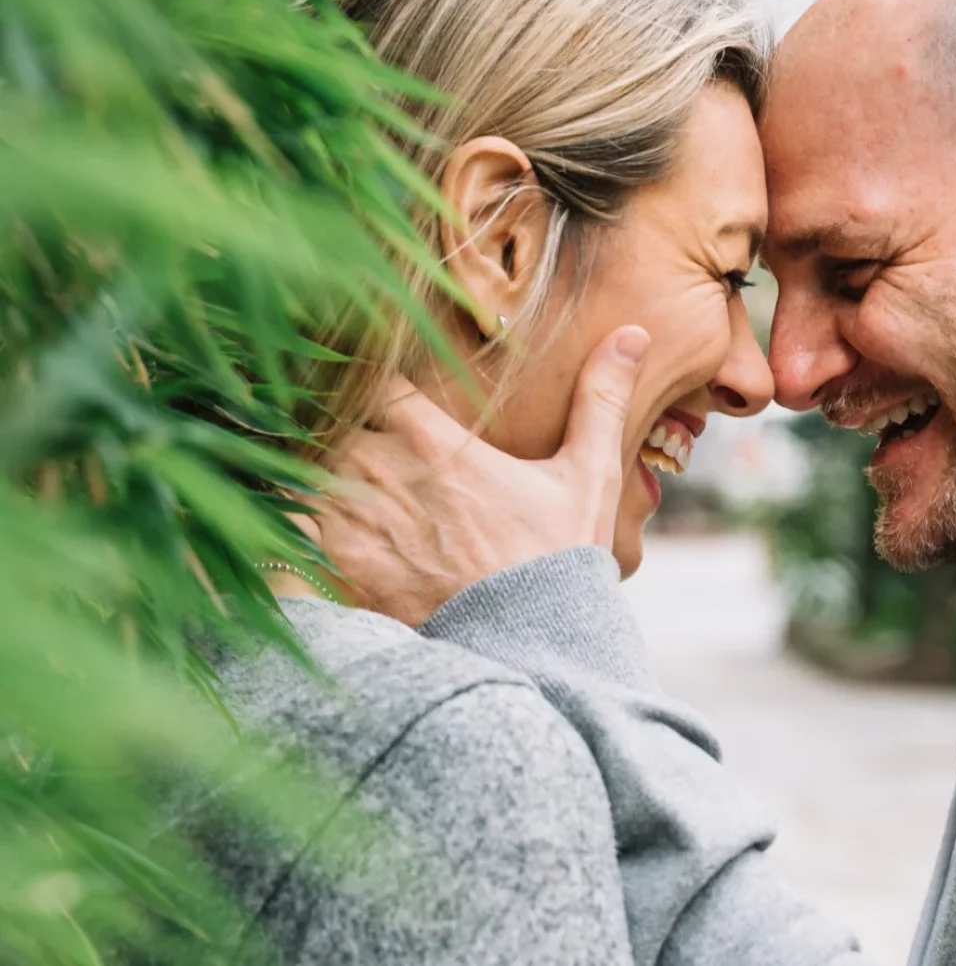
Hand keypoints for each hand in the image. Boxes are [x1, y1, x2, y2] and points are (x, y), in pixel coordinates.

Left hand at [292, 325, 649, 626]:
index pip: (375, 382)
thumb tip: (634, 333)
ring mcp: (358, 526)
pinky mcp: (341, 570)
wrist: (530, 650)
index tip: (376, 382)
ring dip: (315, 461)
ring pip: (305, 467)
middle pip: (332, 421)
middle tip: (347, 419)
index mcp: (438, 445)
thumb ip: (602, 399)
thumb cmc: (558, 559)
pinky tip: (309, 510)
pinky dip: (295, 510)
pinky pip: (292, 524)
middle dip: (340, 419)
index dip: (370, 378)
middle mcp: (387, 477)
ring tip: (326, 461)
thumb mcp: (589, 474)